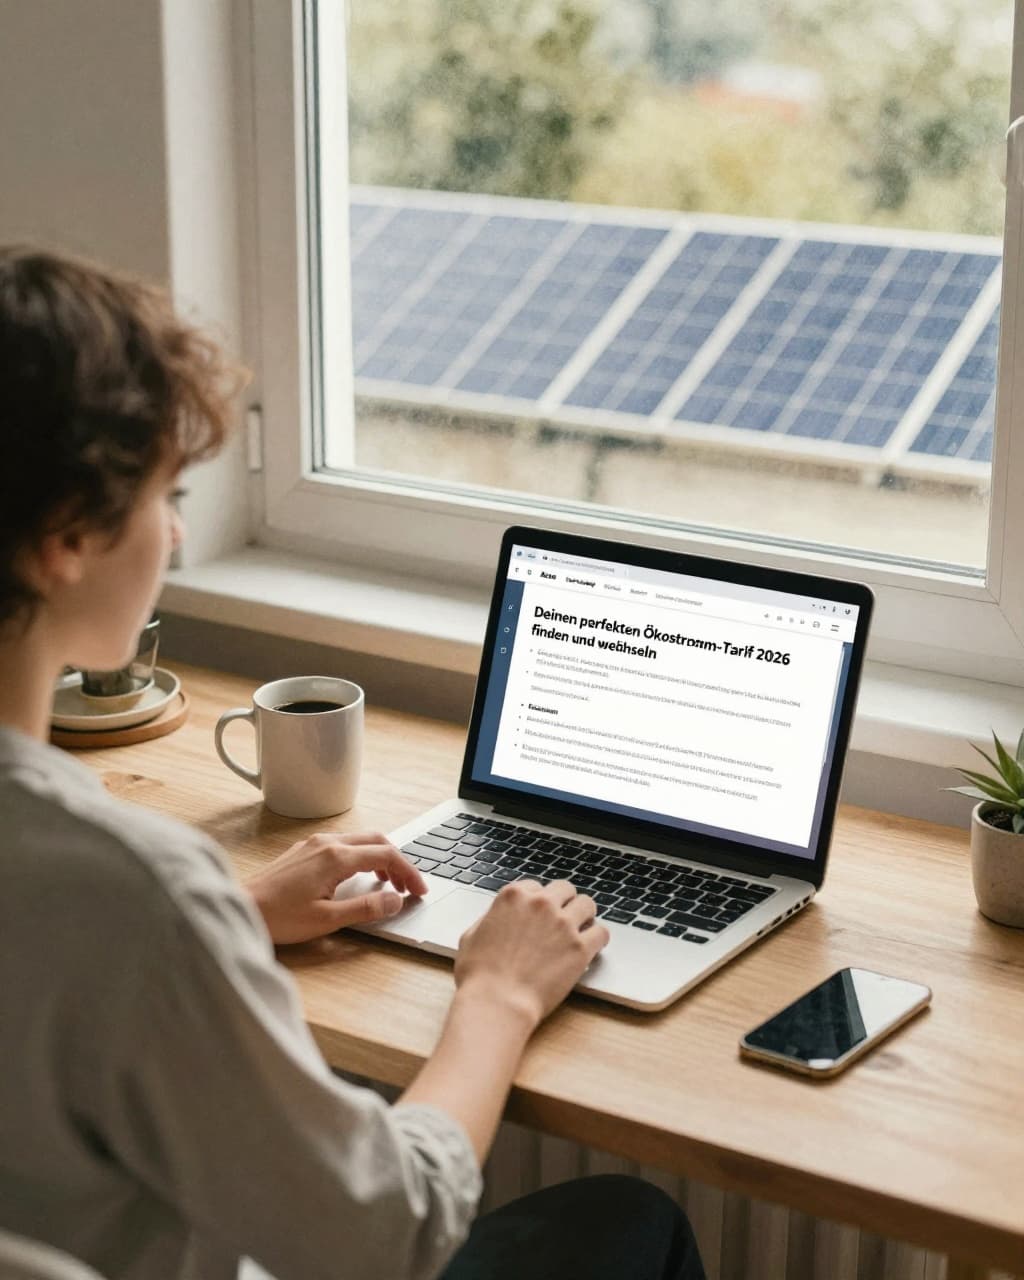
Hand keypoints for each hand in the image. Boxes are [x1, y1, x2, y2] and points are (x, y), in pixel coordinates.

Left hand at [246, 831, 427, 944]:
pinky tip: (358, 877)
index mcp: (336, 857)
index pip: (386, 855)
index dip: (409, 872)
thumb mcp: (327, 919)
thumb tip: (396, 901)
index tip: (419, 891)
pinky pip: (342, 845)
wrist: (240, 907)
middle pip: (376, 841)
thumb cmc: (278, 917)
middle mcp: (327, 843)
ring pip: (359, 841)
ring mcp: (314, 844)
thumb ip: (365, 908)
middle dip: (397, 862)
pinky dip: (361, 856)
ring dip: (379, 858)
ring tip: (387, 884)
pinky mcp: (303, 850)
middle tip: (407, 887)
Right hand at [453, 879, 608, 1027]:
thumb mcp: (471, 935)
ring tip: (581, 928)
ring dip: (584, 915)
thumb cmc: (479, 975)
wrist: (497, 1002)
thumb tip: (498, 917)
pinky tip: (593, 946)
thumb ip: (490, 918)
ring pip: (588, 904)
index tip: (541, 913)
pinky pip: (602, 932)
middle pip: (565, 889)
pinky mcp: (580, 948)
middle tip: (563, 918)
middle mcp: (541, 904)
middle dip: (564, 902)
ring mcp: (563, 924)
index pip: (536, 886)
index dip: (539, 900)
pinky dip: (598, 938)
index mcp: (514, 896)